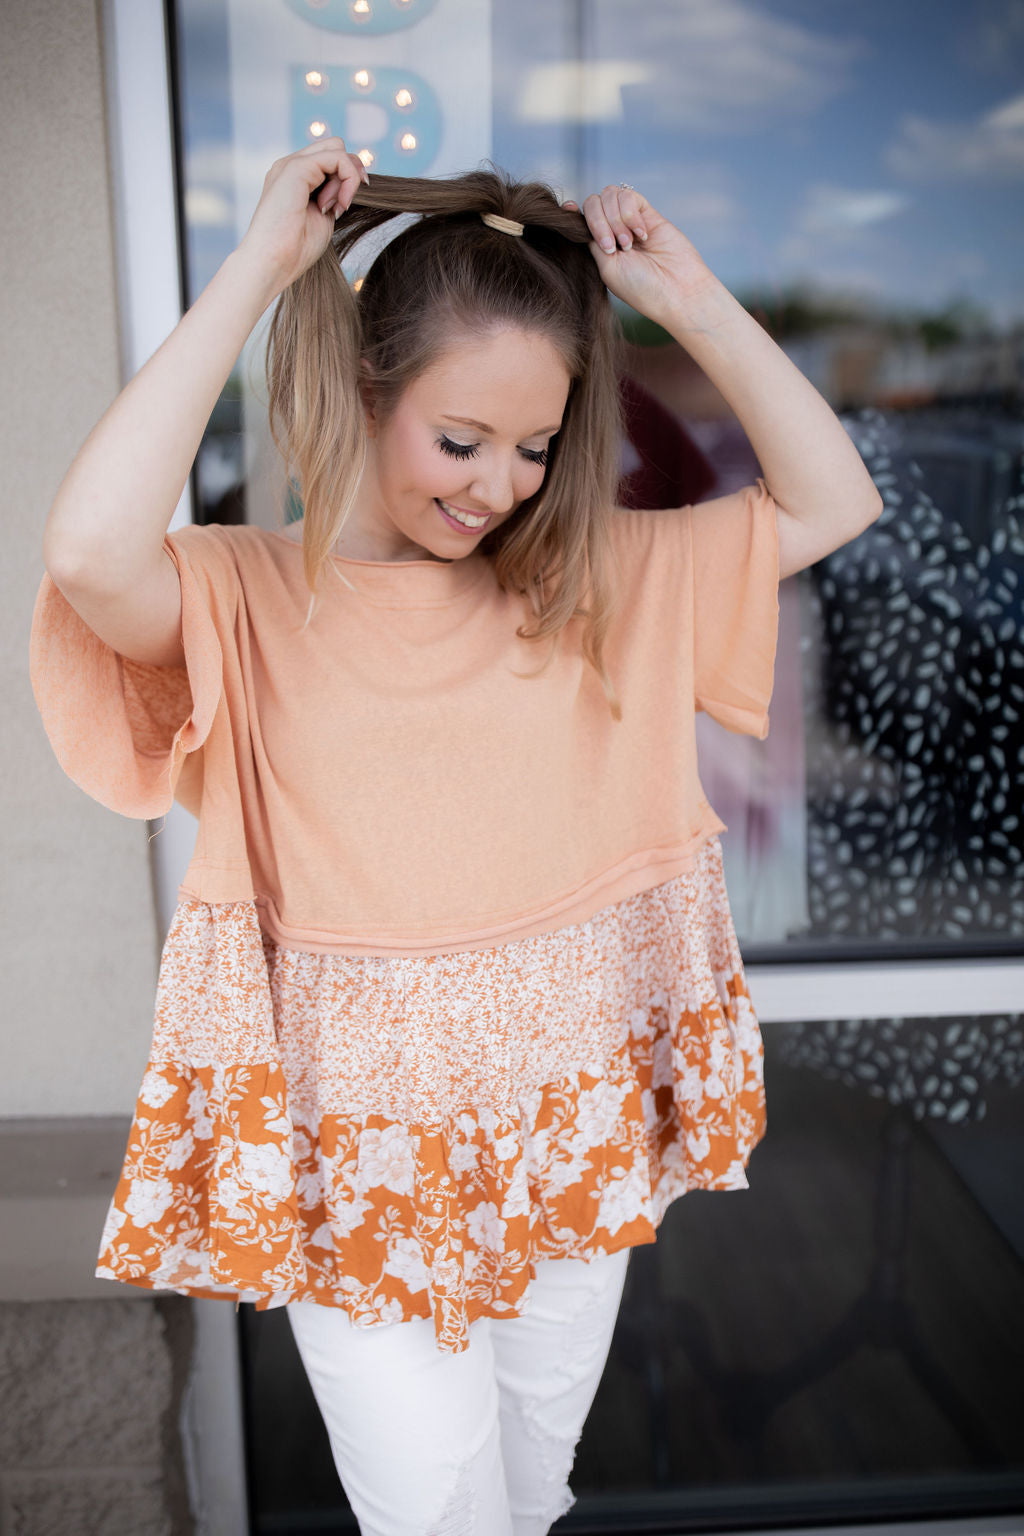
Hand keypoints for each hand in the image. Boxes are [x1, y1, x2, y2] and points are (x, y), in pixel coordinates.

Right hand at [236, 138, 367, 295]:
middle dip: (349, 172)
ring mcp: (290, 164)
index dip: (346, 177)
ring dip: (347, 179)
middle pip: (334, 145)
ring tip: (336, 208)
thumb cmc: (295, 250)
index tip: (343, 207)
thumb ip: (335, 195)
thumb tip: (356, 178)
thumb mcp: (323, 215)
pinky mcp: (296, 168)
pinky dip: (347, 180)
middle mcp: (290, 166)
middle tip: (343, 204)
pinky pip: (338, 157)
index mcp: (294, 178)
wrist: (272, 263)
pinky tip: (338, 206)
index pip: (329, 157)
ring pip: (337, 148)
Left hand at [562, 186, 715, 327]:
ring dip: (615, 219)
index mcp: (598, 247)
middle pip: (592, 203)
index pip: (580, 218)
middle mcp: (612, 231)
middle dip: (598, 222)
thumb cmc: (640, 287)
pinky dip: (630, 214)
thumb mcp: (607, 267)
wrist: (675, 290)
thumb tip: (571, 210)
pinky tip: (641, 235)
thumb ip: (591, 239)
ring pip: (609, 195)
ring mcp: (630, 221)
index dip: (573, 212)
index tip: (567, 210)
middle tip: (612, 248)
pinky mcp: (647, 213)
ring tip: (629, 244)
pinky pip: (628, 196)